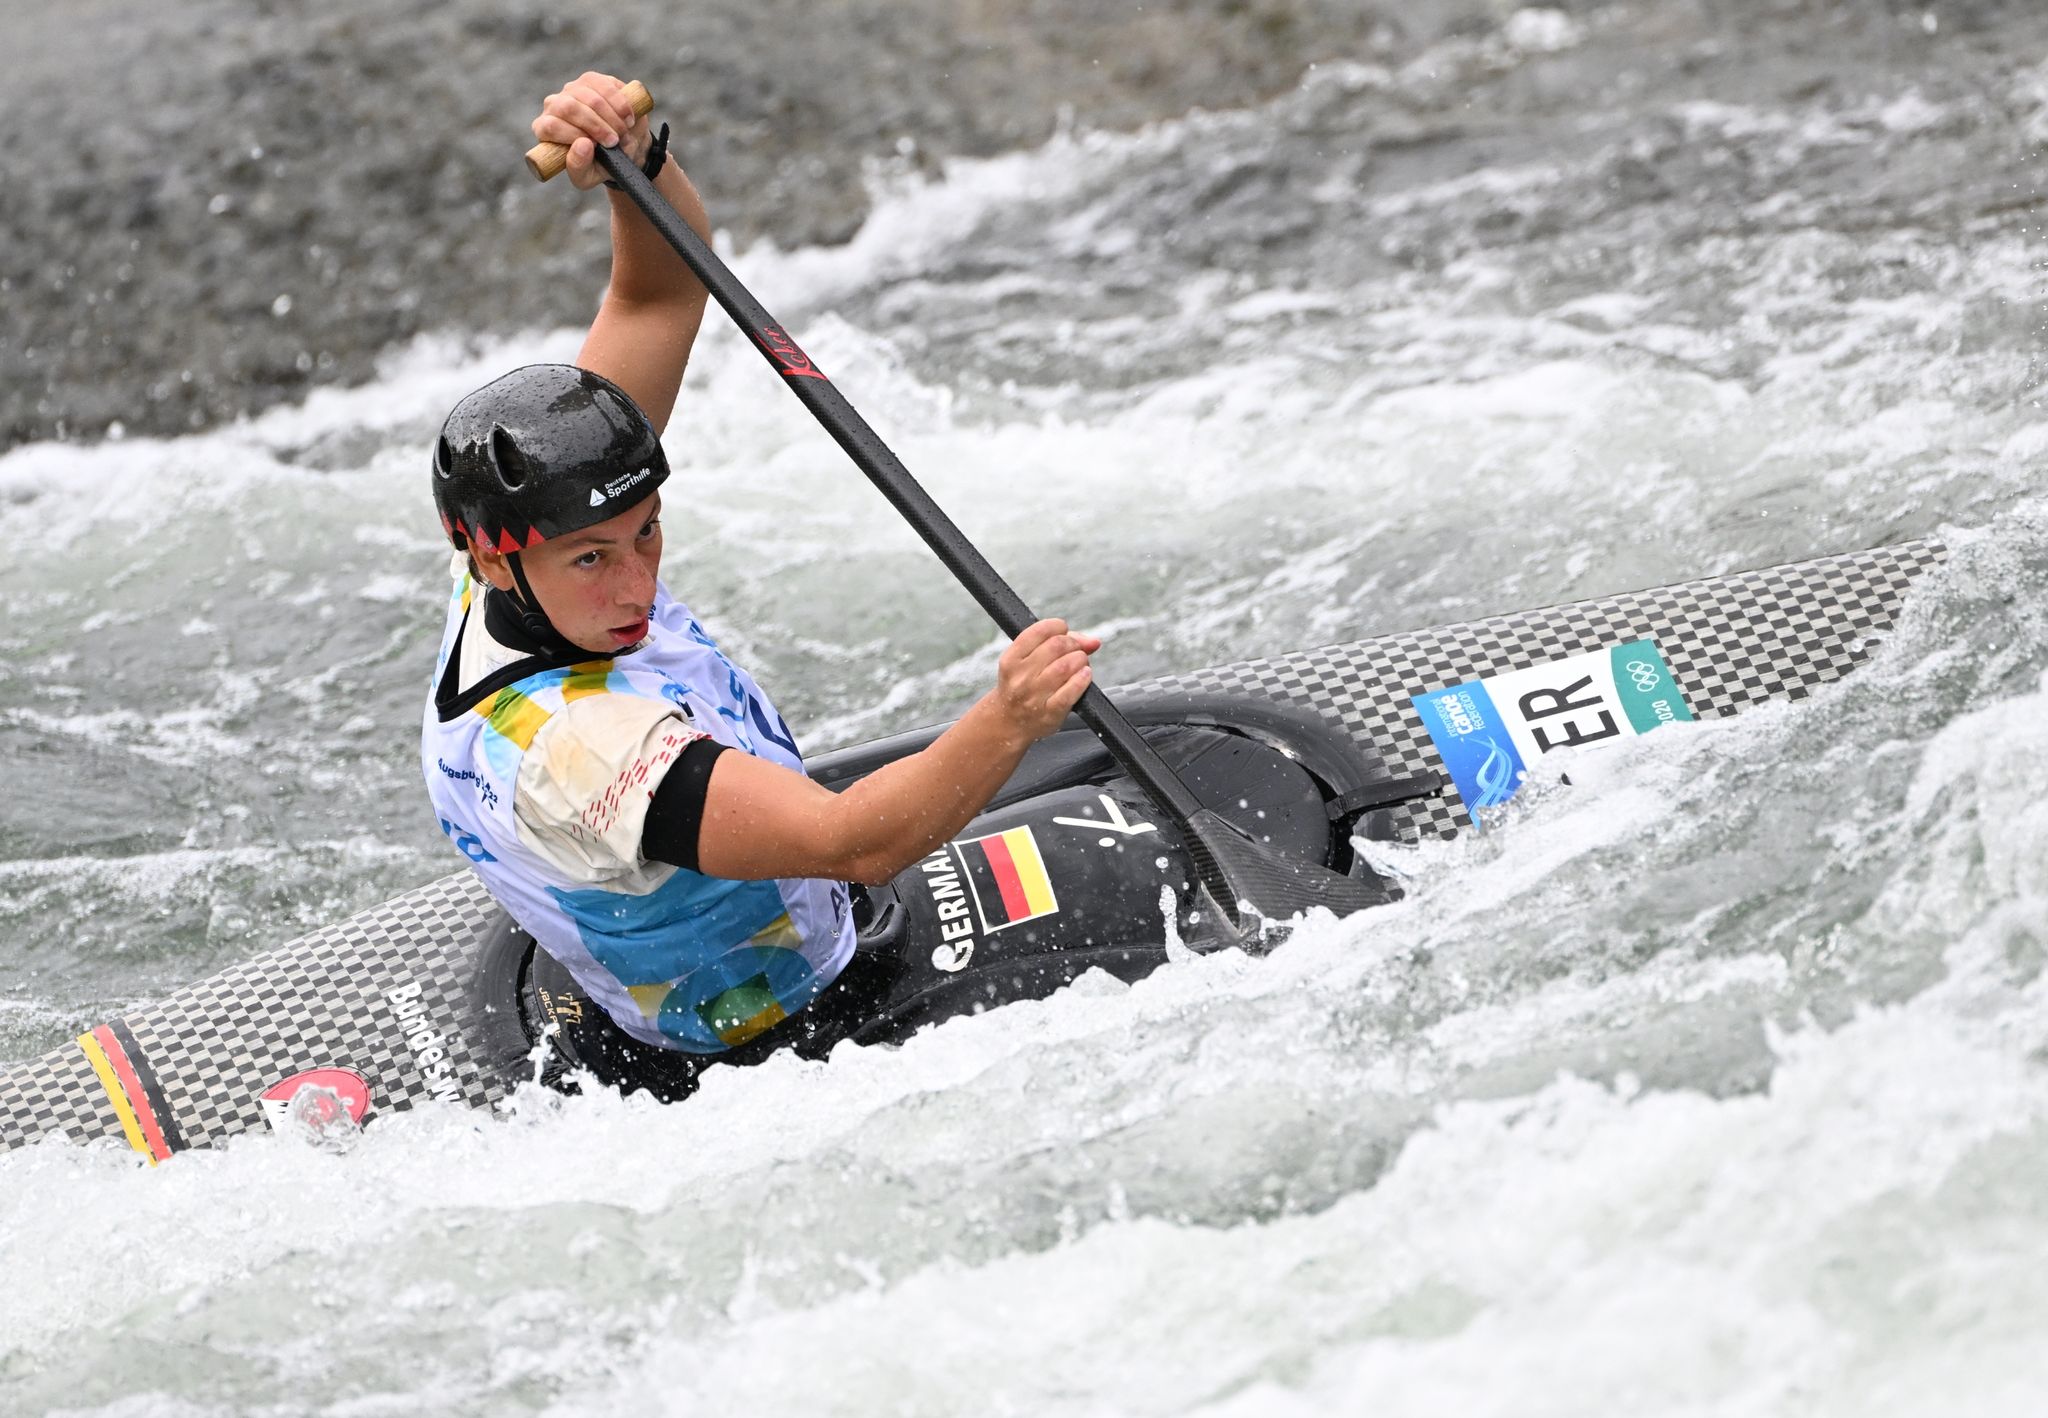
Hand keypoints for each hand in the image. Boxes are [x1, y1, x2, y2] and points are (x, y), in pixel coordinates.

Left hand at [530, 71, 651, 190]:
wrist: (624, 148)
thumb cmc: (600, 164)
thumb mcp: (587, 177)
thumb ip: (578, 167)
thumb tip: (582, 144)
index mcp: (546, 129)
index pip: (550, 126)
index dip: (574, 135)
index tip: (598, 147)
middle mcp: (554, 105)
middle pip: (568, 107)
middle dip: (596, 125)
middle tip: (614, 141)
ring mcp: (573, 89)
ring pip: (589, 96)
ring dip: (611, 117)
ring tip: (623, 132)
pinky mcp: (592, 80)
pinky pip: (604, 85)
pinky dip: (620, 103)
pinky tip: (627, 118)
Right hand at [986, 619, 1100, 745]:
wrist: (1009, 723)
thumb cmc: (1022, 687)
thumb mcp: (1026, 662)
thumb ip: (1058, 643)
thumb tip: (1093, 641)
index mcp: (1012, 658)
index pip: (1041, 630)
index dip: (1059, 627)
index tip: (1064, 633)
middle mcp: (1020, 676)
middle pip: (1057, 646)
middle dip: (1073, 644)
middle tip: (1075, 652)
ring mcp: (1034, 695)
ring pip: (1066, 665)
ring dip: (1080, 661)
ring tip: (1079, 665)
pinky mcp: (1050, 712)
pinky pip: (1071, 691)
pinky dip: (1082, 679)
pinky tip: (1084, 676)